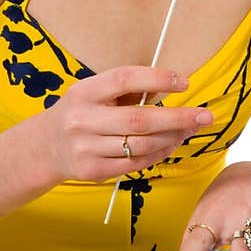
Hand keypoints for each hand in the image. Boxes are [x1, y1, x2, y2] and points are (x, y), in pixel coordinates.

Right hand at [29, 65, 213, 186]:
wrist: (45, 147)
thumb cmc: (81, 112)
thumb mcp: (93, 93)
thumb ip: (125, 90)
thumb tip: (172, 85)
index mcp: (84, 92)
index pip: (124, 79)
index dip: (157, 79)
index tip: (184, 83)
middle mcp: (83, 120)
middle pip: (139, 120)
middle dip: (177, 117)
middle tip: (205, 116)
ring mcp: (86, 148)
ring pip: (141, 145)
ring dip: (172, 138)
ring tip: (189, 130)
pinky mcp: (93, 171)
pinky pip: (135, 163)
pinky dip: (159, 154)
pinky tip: (171, 144)